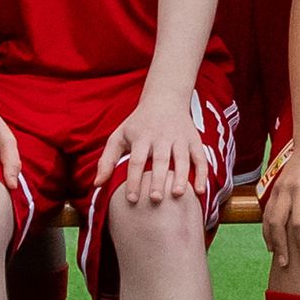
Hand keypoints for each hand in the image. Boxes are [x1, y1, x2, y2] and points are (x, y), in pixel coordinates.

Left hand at [106, 86, 211, 212]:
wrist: (165, 99)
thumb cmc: (138, 124)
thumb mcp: (119, 136)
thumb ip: (107, 160)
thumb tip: (97, 184)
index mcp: (141, 137)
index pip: (136, 160)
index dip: (133, 179)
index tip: (131, 199)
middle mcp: (162, 137)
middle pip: (160, 159)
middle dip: (157, 179)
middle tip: (155, 199)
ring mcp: (180, 138)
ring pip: (182, 158)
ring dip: (181, 177)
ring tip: (177, 195)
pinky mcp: (194, 140)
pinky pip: (200, 158)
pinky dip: (202, 173)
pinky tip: (200, 191)